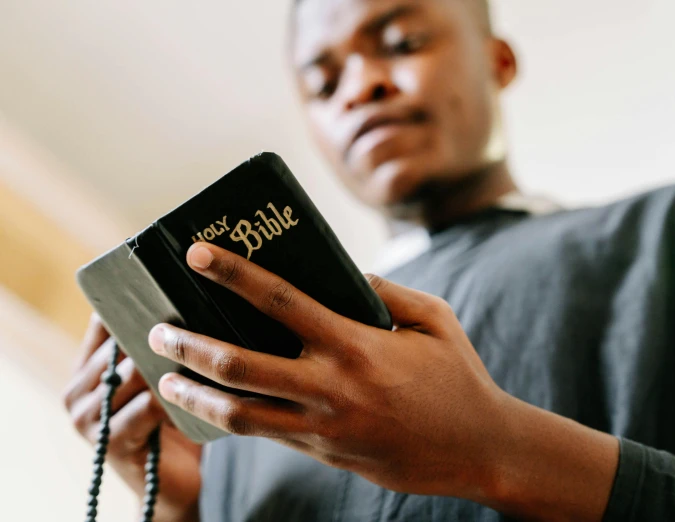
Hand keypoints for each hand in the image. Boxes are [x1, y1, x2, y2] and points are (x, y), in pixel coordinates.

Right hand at [63, 313, 201, 521]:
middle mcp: (78, 389)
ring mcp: (88, 418)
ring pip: (134, 371)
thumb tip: (187, 297)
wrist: (175, 481)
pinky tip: (195, 398)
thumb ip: (159, 345)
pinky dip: (176, 399)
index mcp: (87, 366)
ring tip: (202, 362)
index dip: (135, 304)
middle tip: (199, 326)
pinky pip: (147, 405)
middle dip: (162, 336)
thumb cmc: (174, 419)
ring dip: (171, 367)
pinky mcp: (110, 443)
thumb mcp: (162, 375)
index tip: (172, 293)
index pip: (103, 319)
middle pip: (121, 343)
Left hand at [147, 242, 511, 499]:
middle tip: (157, 327)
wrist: (478, 449)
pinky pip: (266, 435)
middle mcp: (331, 387)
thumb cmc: (458, 378)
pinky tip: (211, 405)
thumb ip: (388, 291)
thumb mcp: (435, 320)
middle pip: (240, 365)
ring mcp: (323, 427)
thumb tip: (346, 275)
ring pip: (239, 414)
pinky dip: (231, 418)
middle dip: (189, 344)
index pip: (280, 302)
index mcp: (356, 343)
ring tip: (165, 377)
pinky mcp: (324, 453)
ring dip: (193, 394)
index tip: (197, 253)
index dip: (234, 274)